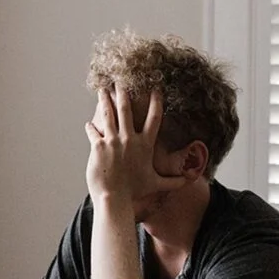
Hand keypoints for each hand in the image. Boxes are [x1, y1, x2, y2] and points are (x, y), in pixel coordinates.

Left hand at [84, 87, 185, 201]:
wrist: (115, 198)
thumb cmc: (134, 192)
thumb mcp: (156, 185)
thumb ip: (173, 182)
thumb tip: (189, 182)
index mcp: (144, 144)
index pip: (154, 118)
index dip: (156, 102)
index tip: (155, 88)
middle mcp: (129, 139)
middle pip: (126, 109)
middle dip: (123, 92)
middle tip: (121, 80)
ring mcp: (113, 141)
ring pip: (108, 114)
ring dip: (104, 100)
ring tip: (102, 89)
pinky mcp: (98, 146)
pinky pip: (93, 131)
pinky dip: (91, 127)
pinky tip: (88, 123)